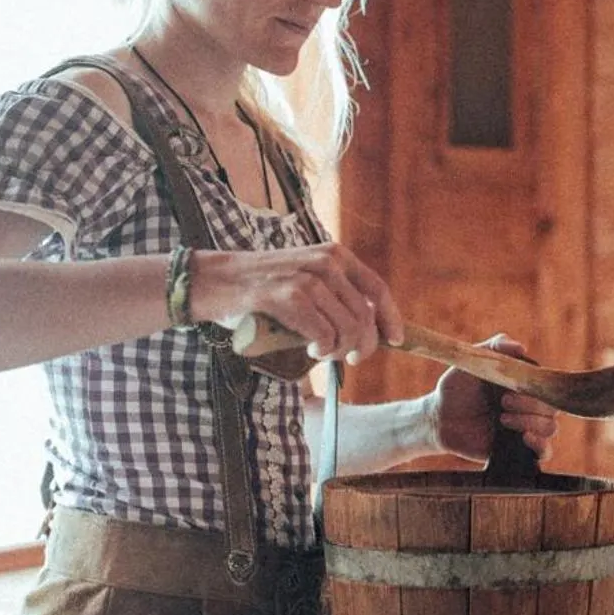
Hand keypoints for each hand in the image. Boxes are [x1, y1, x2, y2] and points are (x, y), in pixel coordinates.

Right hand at [188, 243, 400, 362]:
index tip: (396, 341)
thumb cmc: (263, 289)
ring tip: (324, 354)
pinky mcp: (288, 296)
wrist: (217, 281)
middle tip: (348, 359)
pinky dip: (322, 349)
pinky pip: (324, 334)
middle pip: (365, 316)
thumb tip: (368, 328)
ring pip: (348, 328)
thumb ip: (334, 295)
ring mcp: (307, 278)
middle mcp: (326, 263)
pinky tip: (311, 351)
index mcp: (335, 256)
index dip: (391, 319)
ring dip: (340, 350)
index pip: (377, 289)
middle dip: (363, 345)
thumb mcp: (306, 279)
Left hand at [434, 335, 559, 460]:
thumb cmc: (457, 386)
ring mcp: (526, 428)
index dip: (538, 386)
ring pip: (550, 428)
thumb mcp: (474, 360)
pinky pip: (544, 453)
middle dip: (530, 405)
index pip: (548, 384)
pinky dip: (541, 447)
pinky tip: (525, 438)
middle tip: (503, 402)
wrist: (439, 418)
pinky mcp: (518, 450)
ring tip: (503, 419)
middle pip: (552, 407)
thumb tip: (521, 348)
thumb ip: (495, 347)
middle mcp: (530, 406)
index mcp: (525, 385)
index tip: (515, 386)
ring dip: (532, 423)